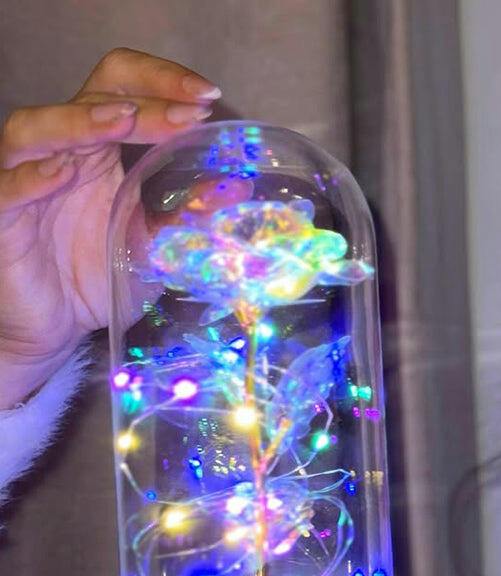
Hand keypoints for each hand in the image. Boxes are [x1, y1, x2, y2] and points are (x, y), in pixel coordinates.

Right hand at [0, 47, 221, 406]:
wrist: (54, 328)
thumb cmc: (96, 277)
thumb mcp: (154, 247)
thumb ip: (188, 218)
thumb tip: (238, 189)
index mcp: (100, 151)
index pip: (124, 90)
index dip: (163, 83)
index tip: (208, 97)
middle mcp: (62, 153)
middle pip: (91, 99)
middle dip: (144, 99)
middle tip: (188, 112)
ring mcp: (25, 179)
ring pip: (36, 128)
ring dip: (81, 121)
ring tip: (123, 120)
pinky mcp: (1, 215)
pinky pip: (8, 186)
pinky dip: (33, 177)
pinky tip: (61, 174)